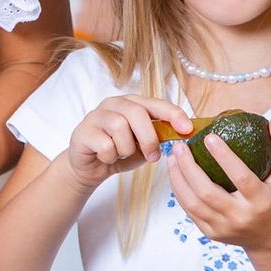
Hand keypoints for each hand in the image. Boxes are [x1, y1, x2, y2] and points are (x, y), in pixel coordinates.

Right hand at [65, 96, 193, 192]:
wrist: (89, 167)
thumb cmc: (119, 151)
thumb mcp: (143, 145)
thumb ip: (157, 137)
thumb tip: (182, 134)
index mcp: (131, 103)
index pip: (155, 103)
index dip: (172, 114)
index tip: (187, 129)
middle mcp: (113, 104)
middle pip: (136, 112)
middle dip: (149, 138)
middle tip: (152, 156)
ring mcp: (96, 115)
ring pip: (120, 126)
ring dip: (126, 149)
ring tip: (122, 154)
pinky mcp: (83, 131)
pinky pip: (105, 144)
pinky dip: (111, 156)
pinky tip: (106, 157)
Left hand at [166, 116, 270, 251]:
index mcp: (262, 202)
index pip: (241, 178)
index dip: (225, 157)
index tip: (209, 136)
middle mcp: (241, 218)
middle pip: (208, 193)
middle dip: (189, 167)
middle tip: (180, 145)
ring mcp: (225, 228)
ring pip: (194, 203)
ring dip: (178, 178)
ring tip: (172, 156)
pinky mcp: (212, 233)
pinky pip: (190, 211)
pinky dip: (179, 191)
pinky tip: (175, 172)